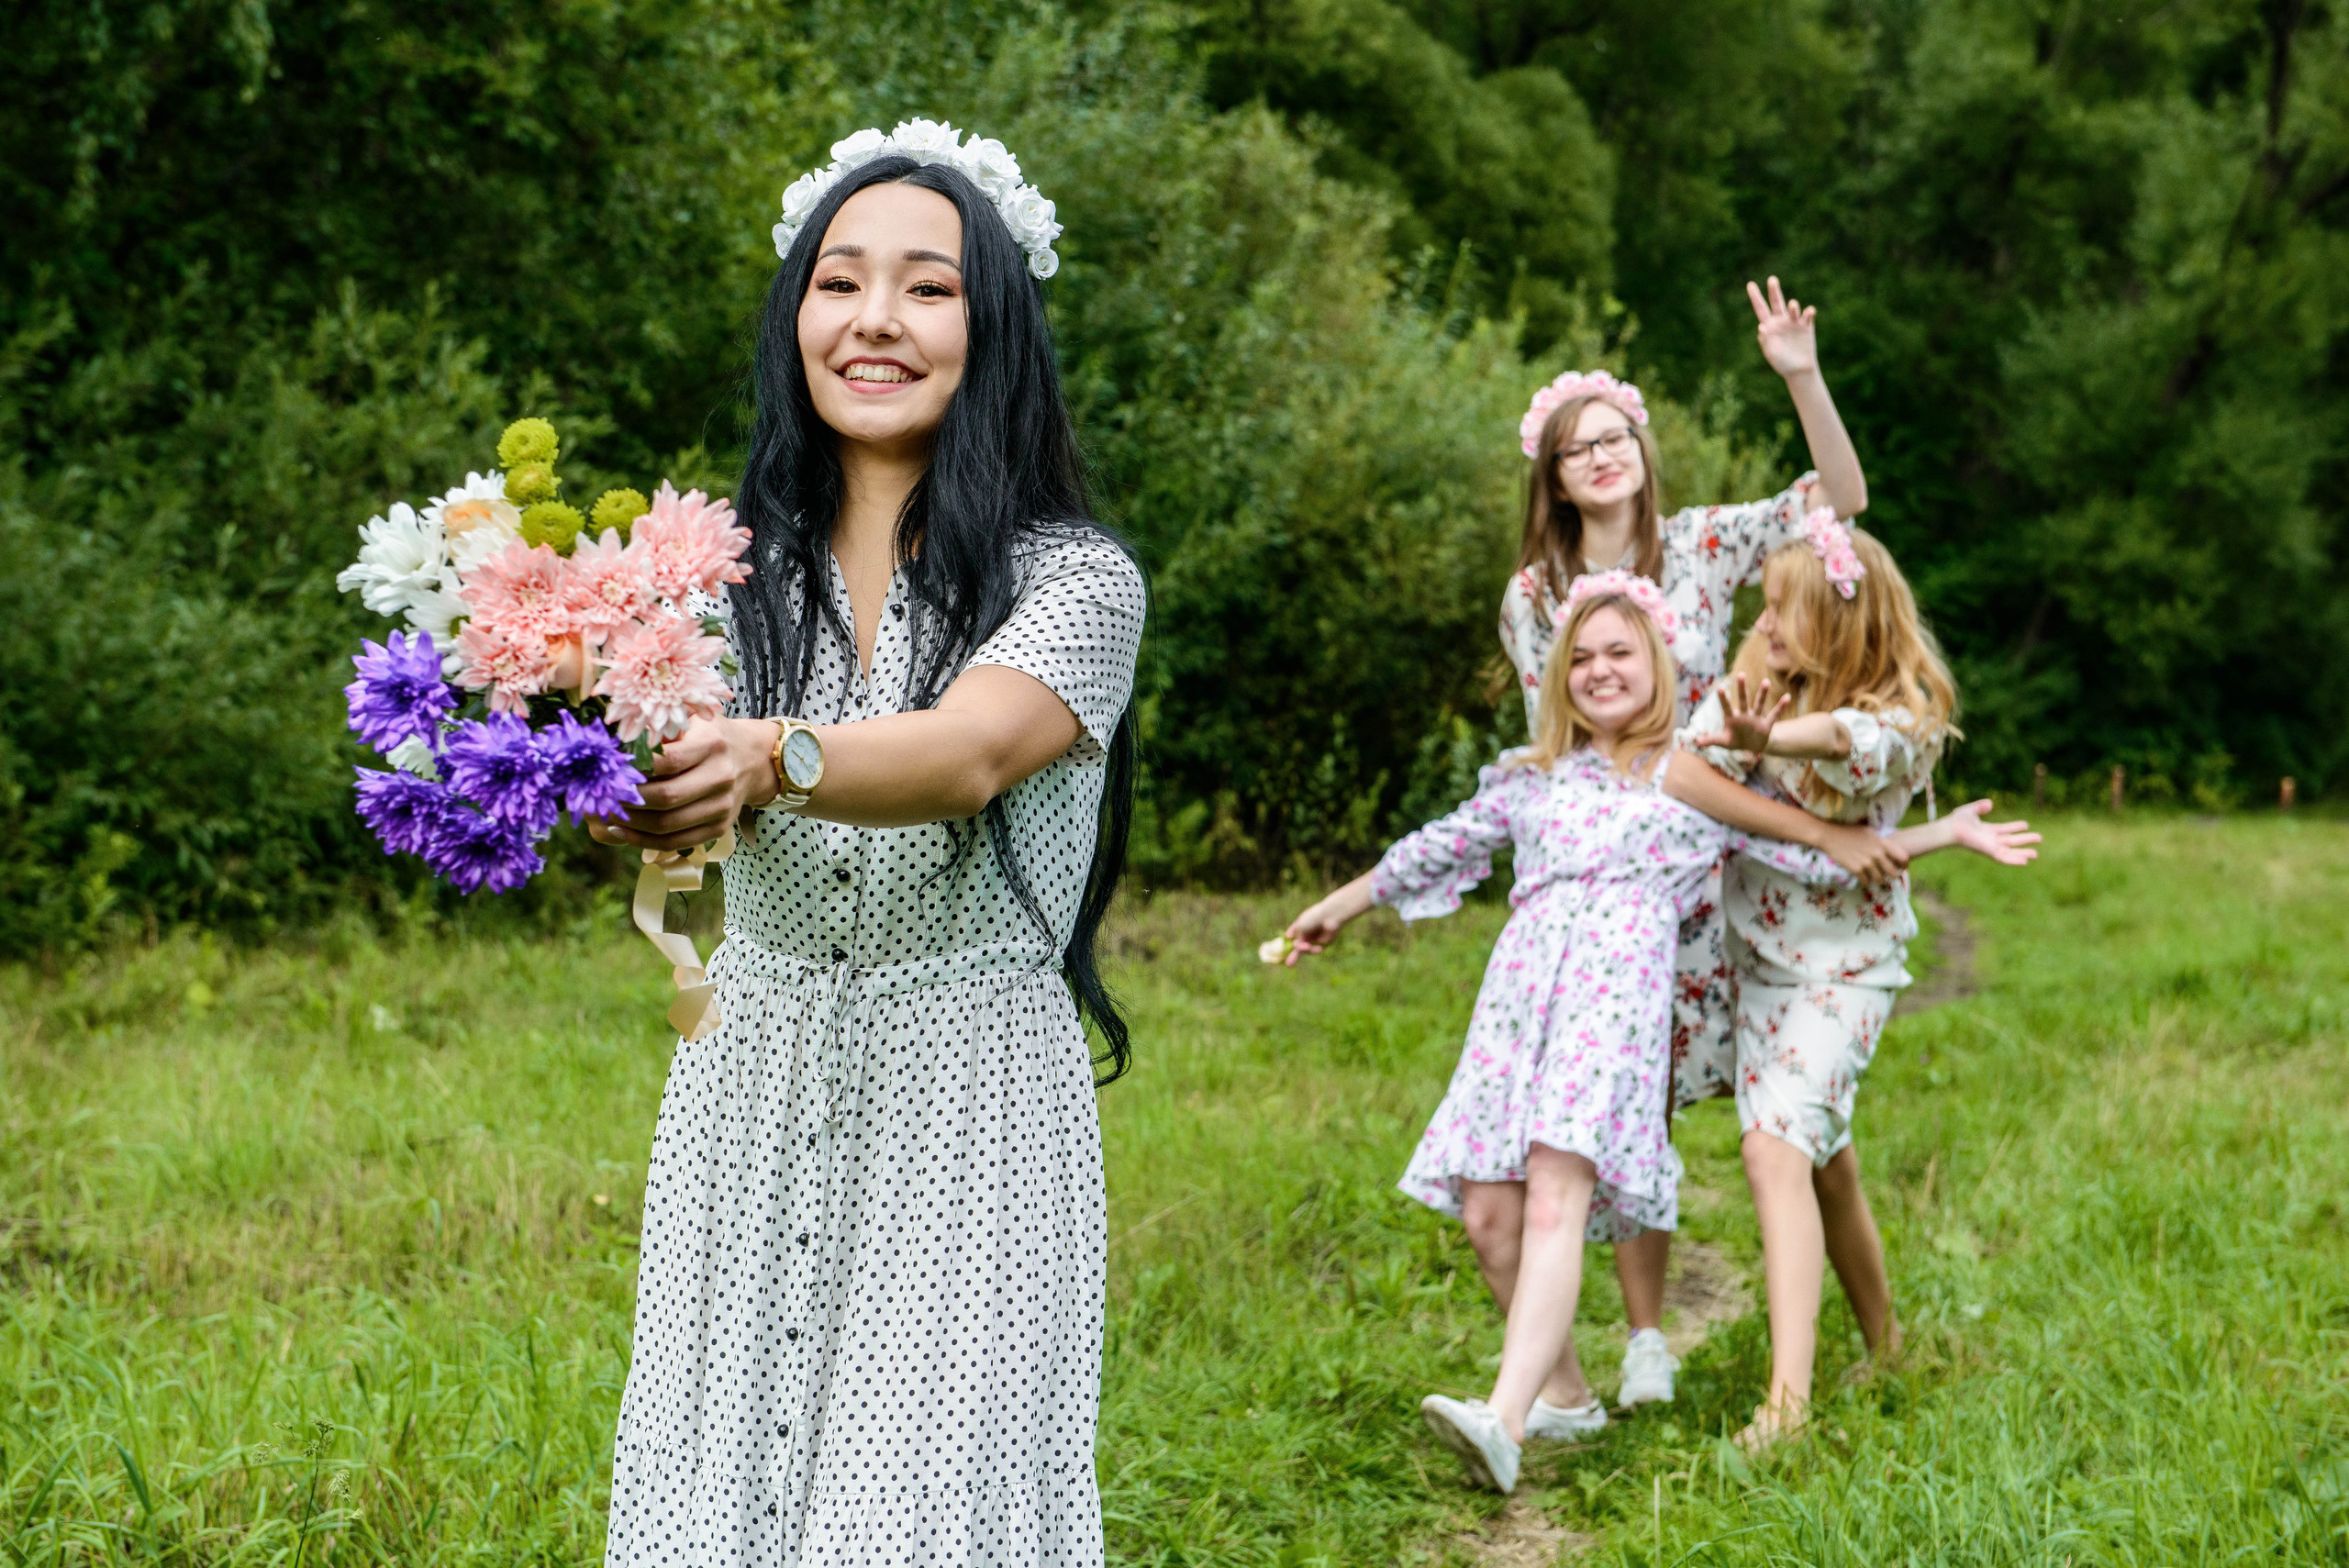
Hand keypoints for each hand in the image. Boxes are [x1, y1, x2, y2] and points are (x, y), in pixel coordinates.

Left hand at [587, 717, 781, 852]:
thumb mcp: (690, 720)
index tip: (610, 769)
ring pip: (668, 825)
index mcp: (712, 744)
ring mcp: (722, 806)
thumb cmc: (709, 736)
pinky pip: (675, 842)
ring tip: (607, 815)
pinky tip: (623, 831)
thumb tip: (613, 747)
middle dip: (628, 800)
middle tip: (602, 796)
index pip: (667, 761)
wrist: (752, 759)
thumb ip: (657, 729)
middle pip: (666, 797)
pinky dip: (644, 841)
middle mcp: (721, 776)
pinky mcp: (719, 827)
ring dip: (631, 823)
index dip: (635, 768)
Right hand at [1281, 875, 1375, 964]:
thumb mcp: (1300, 925)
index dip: (1287, 945)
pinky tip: (1317, 948)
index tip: (1282, 953)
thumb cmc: (1313, 918)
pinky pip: (1316, 950)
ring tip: (1306, 947)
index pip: (1292, 937)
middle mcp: (1307, 933)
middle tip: (1288, 964)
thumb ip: (1294, 933)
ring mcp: (1315, 938)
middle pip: (1298, 947)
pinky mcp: (1324, 943)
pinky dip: (1314, 950)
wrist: (1330, 917)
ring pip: (1307, 950)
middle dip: (1293, 956)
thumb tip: (1288, 937)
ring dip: (1305, 950)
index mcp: (1300, 926)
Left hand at [1687, 672, 1788, 754]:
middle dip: (1741, 689)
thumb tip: (1696, 741)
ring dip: (1762, 694)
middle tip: (1740, 674)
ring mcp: (1756, 718)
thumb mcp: (1723, 742)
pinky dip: (1781, 707)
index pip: (1726, 707)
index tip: (1720, 688)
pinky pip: (1775, 715)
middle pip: (1743, 700)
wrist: (1752, 747)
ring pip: (1759, 704)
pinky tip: (1787, 697)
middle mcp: (1744, 715)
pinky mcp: (1766, 724)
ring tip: (1766, 682)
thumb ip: (1710, 740)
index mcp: (1732, 718)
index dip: (1723, 699)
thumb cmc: (1735, 740)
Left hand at [1748, 276, 1819, 380]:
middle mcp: (1781, 321)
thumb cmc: (1781, 363)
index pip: (1761, 308)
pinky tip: (1808, 314)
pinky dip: (1808, 311)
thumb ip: (1765, 341)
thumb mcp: (1770, 353)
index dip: (1755, 297)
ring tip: (1793, 306)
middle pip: (1777, 302)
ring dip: (1793, 306)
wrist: (1798, 370)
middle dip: (1774, 290)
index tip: (1750, 284)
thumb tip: (1762, 327)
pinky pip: (1808, 314)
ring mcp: (1794, 322)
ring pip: (1793, 307)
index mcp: (1769, 326)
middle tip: (1772, 279)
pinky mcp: (1807, 326)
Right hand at [1819, 821, 1907, 887]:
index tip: (1900, 866)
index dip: (1904, 864)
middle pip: (1894, 873)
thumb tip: (1890, 850)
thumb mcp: (1870, 832)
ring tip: (1875, 877)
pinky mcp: (1855, 869)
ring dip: (1878, 880)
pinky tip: (1863, 878)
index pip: (1903, 857)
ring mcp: (1866, 863)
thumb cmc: (1850, 831)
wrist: (1830, 835)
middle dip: (1892, 875)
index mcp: (1882, 843)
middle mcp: (1877, 854)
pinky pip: (1866, 882)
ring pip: (1880, 880)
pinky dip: (1865, 881)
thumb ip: (1881, 842)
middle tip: (1888, 874)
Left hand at [1942, 799, 2041, 865]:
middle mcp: (1990, 840)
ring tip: (2036, 854)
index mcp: (1987, 831)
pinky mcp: (1989, 852)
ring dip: (2022, 852)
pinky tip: (2025, 861)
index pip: (2004, 829)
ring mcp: (1990, 847)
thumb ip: (1980, 806)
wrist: (1950, 829)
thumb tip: (1990, 803)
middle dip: (2025, 840)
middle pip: (2011, 841)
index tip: (2026, 825)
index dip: (2015, 827)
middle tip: (2039, 838)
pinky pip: (2004, 858)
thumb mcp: (1970, 810)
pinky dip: (2014, 860)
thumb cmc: (1956, 821)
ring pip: (2010, 851)